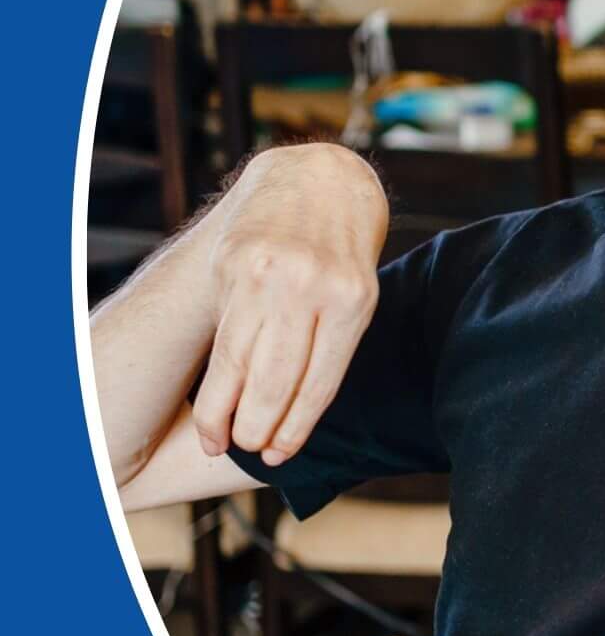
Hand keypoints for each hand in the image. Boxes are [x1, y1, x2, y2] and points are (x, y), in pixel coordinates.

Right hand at [194, 144, 387, 465]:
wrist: (319, 179)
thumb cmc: (344, 250)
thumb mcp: (359, 292)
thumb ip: (331, 343)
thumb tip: (296, 411)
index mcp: (354, 301)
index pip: (321, 381)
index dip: (297, 426)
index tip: (280, 457)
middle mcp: (309, 288)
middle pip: (275, 377)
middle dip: (259, 427)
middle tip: (249, 452)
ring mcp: (268, 275)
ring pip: (239, 360)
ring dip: (225, 411)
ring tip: (218, 441)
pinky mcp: (233, 264)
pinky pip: (226, 332)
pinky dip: (219, 374)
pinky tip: (214, 401)